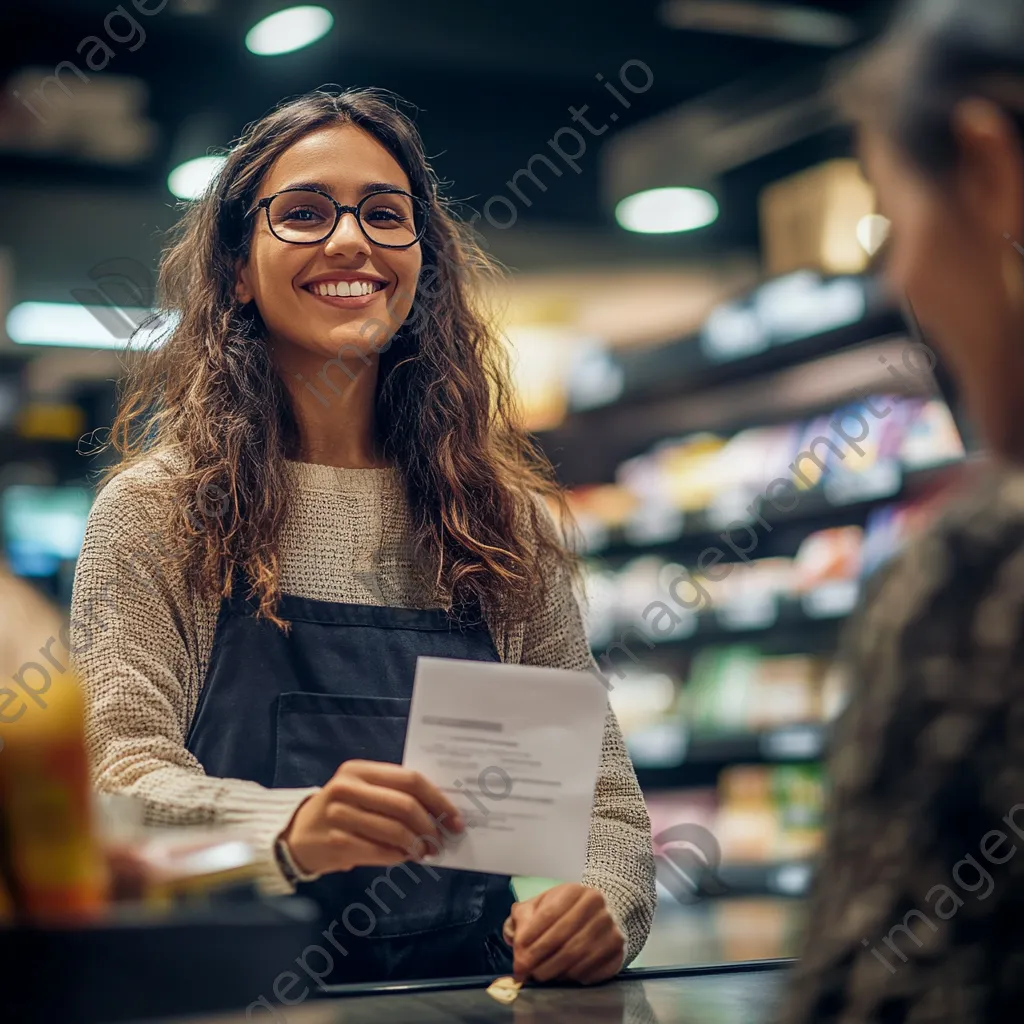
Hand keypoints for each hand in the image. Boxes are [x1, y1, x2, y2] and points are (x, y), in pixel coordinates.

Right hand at [281, 760, 464, 875]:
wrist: (298, 834)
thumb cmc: (342, 810)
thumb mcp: (363, 790)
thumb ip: (394, 794)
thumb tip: (440, 812)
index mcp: (360, 770)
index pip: (409, 780)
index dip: (437, 799)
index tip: (455, 818)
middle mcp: (348, 788)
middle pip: (404, 805)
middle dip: (430, 825)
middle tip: (440, 841)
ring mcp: (339, 815)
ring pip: (394, 830)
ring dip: (416, 845)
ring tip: (425, 852)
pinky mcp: (336, 842)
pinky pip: (379, 851)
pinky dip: (398, 857)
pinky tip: (404, 858)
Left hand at [503, 883, 625, 984]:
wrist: (606, 912)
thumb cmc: (566, 911)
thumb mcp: (543, 904)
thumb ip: (523, 917)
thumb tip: (514, 939)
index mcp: (574, 890)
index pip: (548, 914)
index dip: (529, 937)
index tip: (516, 956)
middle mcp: (596, 906)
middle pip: (561, 938)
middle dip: (537, 958)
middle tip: (524, 972)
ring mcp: (610, 928)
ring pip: (575, 957)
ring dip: (552, 971)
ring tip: (539, 975)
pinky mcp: (617, 950)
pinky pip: (590, 971)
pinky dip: (571, 978)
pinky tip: (561, 976)